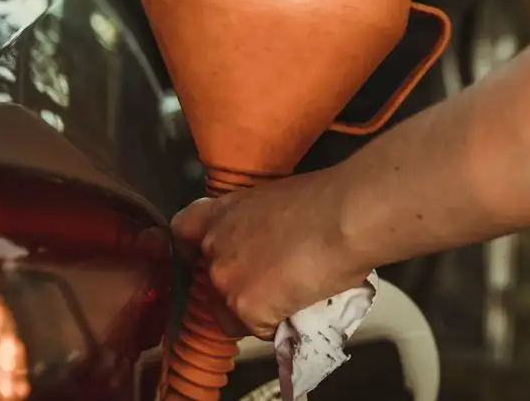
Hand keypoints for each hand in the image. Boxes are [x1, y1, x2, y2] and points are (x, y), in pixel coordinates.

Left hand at [171, 171, 372, 339]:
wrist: (345, 218)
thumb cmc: (328, 199)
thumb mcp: (279, 200)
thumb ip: (261, 223)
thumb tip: (276, 241)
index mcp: (222, 212)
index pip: (183, 231)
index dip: (194, 249)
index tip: (210, 257)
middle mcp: (214, 247)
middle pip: (209, 281)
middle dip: (236, 287)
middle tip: (269, 283)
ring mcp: (226, 281)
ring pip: (230, 313)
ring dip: (256, 311)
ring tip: (292, 297)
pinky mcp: (245, 310)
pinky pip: (258, 329)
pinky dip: (279, 324)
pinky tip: (302, 306)